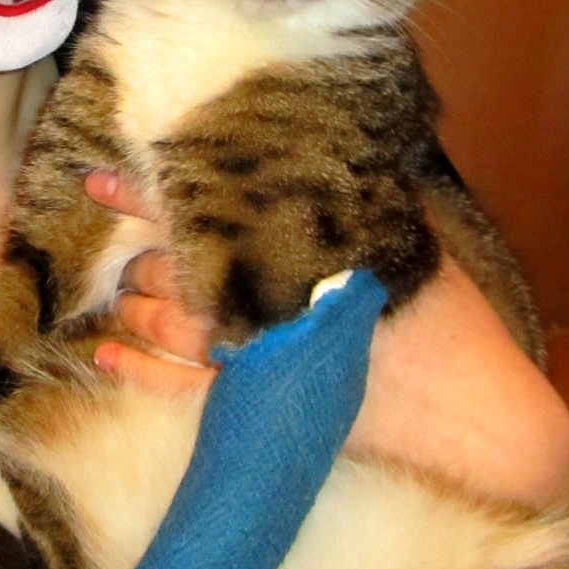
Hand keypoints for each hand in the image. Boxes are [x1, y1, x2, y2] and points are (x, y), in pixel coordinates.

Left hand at [83, 170, 568, 509]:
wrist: (471, 413)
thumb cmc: (443, 320)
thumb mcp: (401, 237)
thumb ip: (349, 198)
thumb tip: (305, 156)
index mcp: (297, 240)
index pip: (201, 207)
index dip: (141, 195)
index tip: (96, 180)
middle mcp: (268, 289)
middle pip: (172, 263)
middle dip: (136, 255)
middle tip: (121, 252)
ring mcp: (256, 349)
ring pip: (165, 320)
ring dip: (132, 306)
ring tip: (120, 298)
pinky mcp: (255, 402)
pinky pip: (174, 385)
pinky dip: (135, 367)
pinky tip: (107, 355)